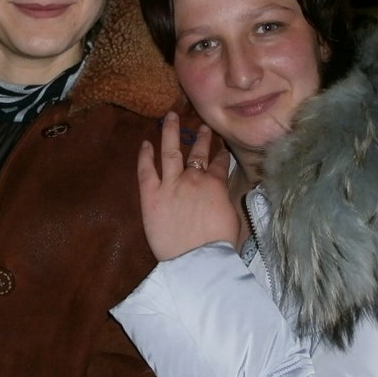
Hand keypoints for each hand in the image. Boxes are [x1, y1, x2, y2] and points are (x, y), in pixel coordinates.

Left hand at [137, 112, 239, 260]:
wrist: (197, 260)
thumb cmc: (219, 244)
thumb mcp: (232, 218)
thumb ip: (224, 200)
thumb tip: (222, 195)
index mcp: (216, 184)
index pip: (220, 164)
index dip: (221, 155)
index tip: (221, 149)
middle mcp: (193, 178)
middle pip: (198, 152)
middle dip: (201, 138)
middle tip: (202, 127)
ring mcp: (170, 184)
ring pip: (170, 151)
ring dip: (171, 132)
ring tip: (170, 117)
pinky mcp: (151, 195)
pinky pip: (146, 171)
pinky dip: (145, 156)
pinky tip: (145, 143)